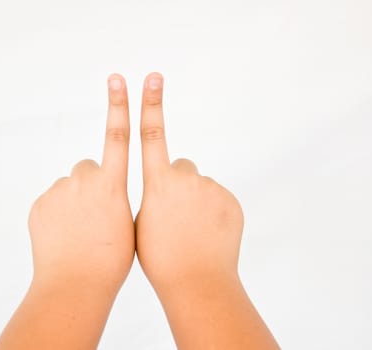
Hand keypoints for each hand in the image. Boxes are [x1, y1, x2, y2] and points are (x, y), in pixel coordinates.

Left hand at [28, 76, 133, 291]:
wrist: (75, 285)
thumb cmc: (111, 261)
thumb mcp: (128, 226)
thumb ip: (115, 198)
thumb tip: (103, 191)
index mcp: (112, 186)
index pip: (117, 137)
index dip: (119, 106)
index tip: (117, 80)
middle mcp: (84, 181)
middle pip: (89, 168)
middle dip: (93, 183)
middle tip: (94, 215)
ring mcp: (59, 192)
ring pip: (70, 186)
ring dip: (74, 200)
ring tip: (78, 231)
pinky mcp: (40, 204)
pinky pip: (53, 200)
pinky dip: (58, 213)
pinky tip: (63, 236)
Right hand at [135, 72, 243, 296]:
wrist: (197, 281)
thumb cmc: (160, 258)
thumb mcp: (141, 224)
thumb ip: (154, 195)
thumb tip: (166, 186)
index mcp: (159, 184)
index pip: (153, 135)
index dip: (151, 104)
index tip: (153, 79)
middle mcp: (186, 179)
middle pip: (180, 167)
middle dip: (177, 184)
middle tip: (176, 216)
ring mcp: (211, 189)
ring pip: (199, 185)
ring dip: (196, 200)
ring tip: (193, 230)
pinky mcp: (230, 200)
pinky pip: (217, 197)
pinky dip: (213, 211)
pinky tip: (209, 233)